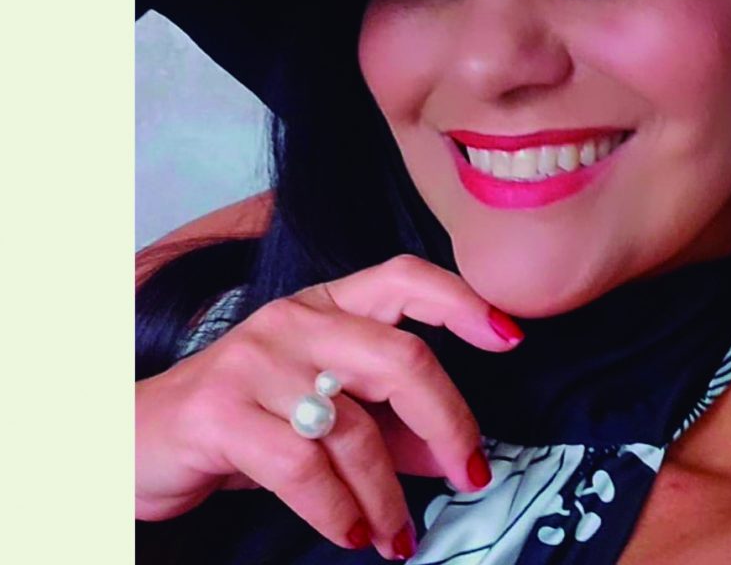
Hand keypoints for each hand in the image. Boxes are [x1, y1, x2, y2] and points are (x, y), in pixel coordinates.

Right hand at [136, 254, 522, 558]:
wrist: (136, 442)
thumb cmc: (245, 421)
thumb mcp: (321, 412)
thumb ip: (388, 424)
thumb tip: (453, 451)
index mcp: (326, 304)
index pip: (405, 277)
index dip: (463, 301)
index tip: (510, 339)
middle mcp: (296, 320)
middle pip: (400, 357)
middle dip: (448, 422)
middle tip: (471, 473)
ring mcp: (256, 361)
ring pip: (354, 427)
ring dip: (389, 494)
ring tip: (397, 536)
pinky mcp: (221, 411)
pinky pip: (303, 467)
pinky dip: (338, 510)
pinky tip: (351, 534)